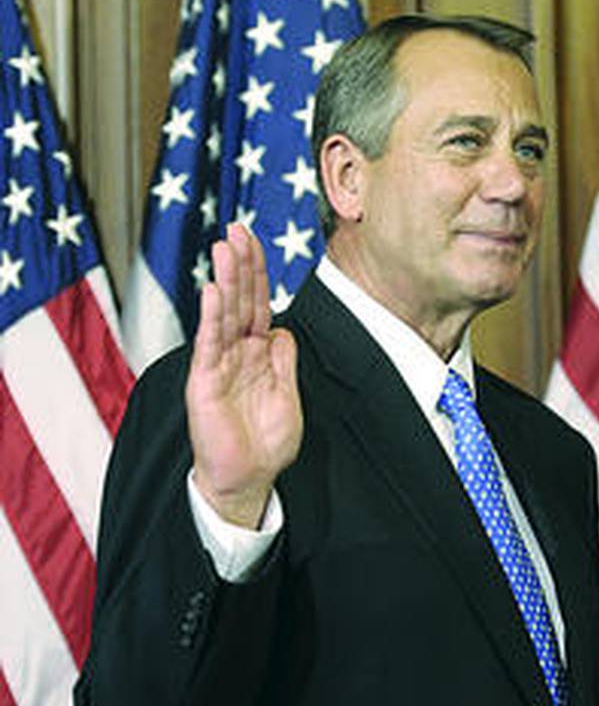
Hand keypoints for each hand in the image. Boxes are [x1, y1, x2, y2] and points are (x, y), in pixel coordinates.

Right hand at [186, 223, 301, 528]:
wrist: (248, 477)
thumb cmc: (266, 442)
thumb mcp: (288, 396)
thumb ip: (284, 362)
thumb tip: (283, 330)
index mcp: (259, 354)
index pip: (258, 305)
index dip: (258, 275)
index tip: (254, 242)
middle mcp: (236, 353)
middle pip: (239, 300)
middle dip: (240, 264)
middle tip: (238, 228)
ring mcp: (218, 364)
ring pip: (223, 314)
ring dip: (226, 279)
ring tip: (225, 246)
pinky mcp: (204, 381)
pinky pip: (209, 344)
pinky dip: (211, 317)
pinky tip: (213, 291)